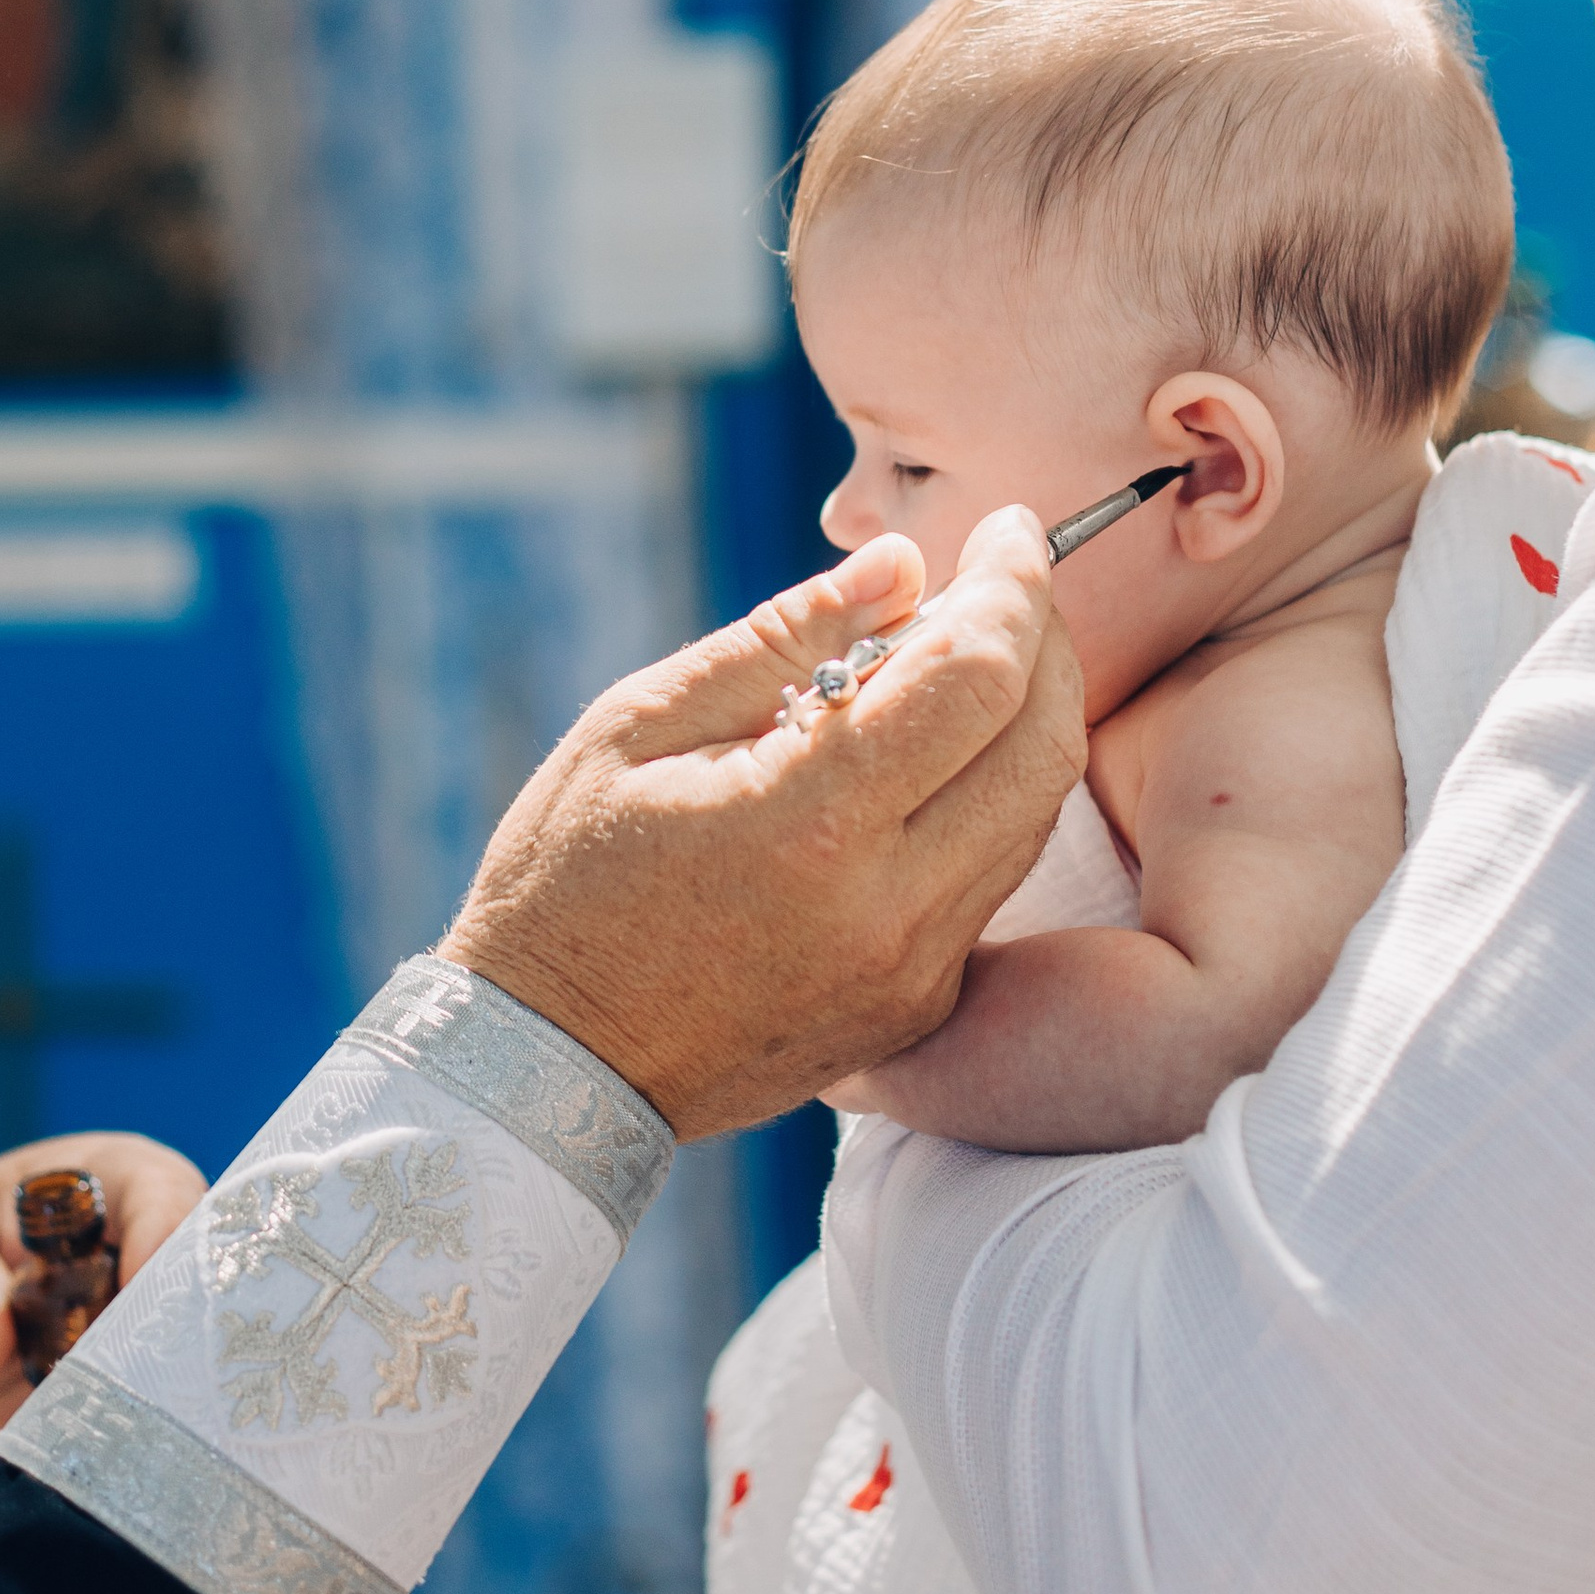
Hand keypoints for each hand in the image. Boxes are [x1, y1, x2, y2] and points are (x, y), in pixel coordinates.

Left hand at [0, 1130, 205, 1488]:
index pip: (160, 1190)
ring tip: (121, 1426)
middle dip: (178, 1321)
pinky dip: (147, 1442)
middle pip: (199, 1276)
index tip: (139, 1285)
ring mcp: (133, 1337)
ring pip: (187, 1355)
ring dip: (161, 1390)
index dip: (163, 1229)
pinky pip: (155, 1422)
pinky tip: (124, 1465)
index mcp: (95, 1186)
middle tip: (140, 1370)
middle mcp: (134, 1256)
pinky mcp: (122, 1406)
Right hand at [439, 512, 1085, 1136]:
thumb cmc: (569, 877)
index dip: (1012, 583)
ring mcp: (911, 971)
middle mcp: (887, 907)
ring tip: (963, 653)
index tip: (1008, 526)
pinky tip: (931, 755)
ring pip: (1033, 812)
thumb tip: (904, 564)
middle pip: (1042, 744)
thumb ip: (783, 638)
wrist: (550, 1067)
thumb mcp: (642, 725)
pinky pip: (992, 877)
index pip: (978, 675)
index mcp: (810, 823)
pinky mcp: (916, 1007)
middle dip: (1043, 639)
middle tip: (1002, 581)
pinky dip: (989, 794)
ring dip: (1026, 716)